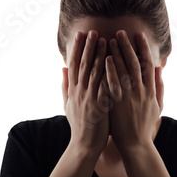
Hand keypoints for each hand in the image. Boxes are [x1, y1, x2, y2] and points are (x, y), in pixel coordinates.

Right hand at [62, 30, 109, 154]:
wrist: (84, 145)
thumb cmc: (79, 125)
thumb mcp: (68, 104)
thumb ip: (65, 86)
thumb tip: (61, 68)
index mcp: (73, 90)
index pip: (74, 65)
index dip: (76, 48)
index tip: (80, 34)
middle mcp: (80, 92)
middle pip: (83, 65)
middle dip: (88, 47)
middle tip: (93, 31)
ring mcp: (89, 99)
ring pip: (94, 73)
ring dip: (99, 55)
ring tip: (104, 40)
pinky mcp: (100, 107)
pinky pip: (105, 87)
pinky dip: (109, 74)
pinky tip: (114, 63)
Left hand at [105, 30, 163, 151]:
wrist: (136, 144)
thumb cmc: (145, 126)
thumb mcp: (157, 105)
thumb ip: (159, 86)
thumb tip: (160, 68)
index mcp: (150, 90)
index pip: (148, 64)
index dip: (143, 48)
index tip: (138, 35)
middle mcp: (141, 91)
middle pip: (135, 64)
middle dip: (128, 46)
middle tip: (121, 32)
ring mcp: (129, 97)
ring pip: (124, 71)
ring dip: (117, 54)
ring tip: (111, 39)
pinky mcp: (118, 104)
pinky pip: (113, 84)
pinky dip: (110, 70)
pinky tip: (105, 59)